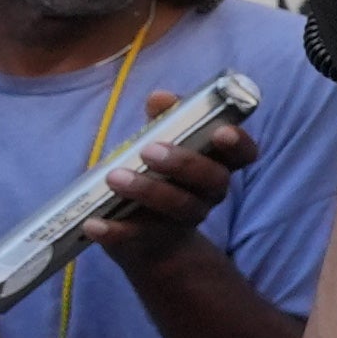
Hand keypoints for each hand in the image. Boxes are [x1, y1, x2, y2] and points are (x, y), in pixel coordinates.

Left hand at [86, 113, 257, 277]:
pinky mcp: (155, 240)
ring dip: (148, 190)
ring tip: (114, 177)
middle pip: (214, 180)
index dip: (238, 143)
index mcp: (217, 163)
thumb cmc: (159, 174)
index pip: (243, 153)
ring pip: (179, 207)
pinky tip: (93, 224)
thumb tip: (160, 97)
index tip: (220, 133)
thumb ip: (165, 119)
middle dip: (184, 163)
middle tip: (149, 151)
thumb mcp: (162, 142)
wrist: (149, 236)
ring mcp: (185, 219)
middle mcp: (210, 193)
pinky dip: (115, 231)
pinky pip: (138, 236)